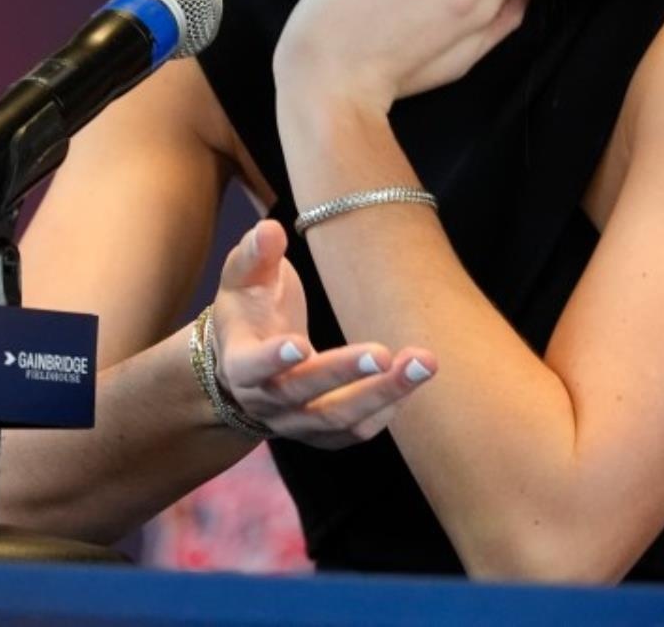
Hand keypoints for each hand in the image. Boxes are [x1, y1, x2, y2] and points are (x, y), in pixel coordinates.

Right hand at [210, 219, 436, 449]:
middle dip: (344, 374)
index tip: (299, 345)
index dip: (271, 361)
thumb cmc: (249, 307)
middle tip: (383, 351)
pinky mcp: (324, 433)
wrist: (248, 361)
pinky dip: (387, 407)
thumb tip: (270, 230)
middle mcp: (265, 401)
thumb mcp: (243, 277)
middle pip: (303, 395)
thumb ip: (256, 254)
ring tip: (424, 362)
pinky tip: (414, 378)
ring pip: (339, 419)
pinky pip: (357, 430)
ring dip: (383, 394)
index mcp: (240, 362)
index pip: (249, 368)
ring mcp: (296, 423)